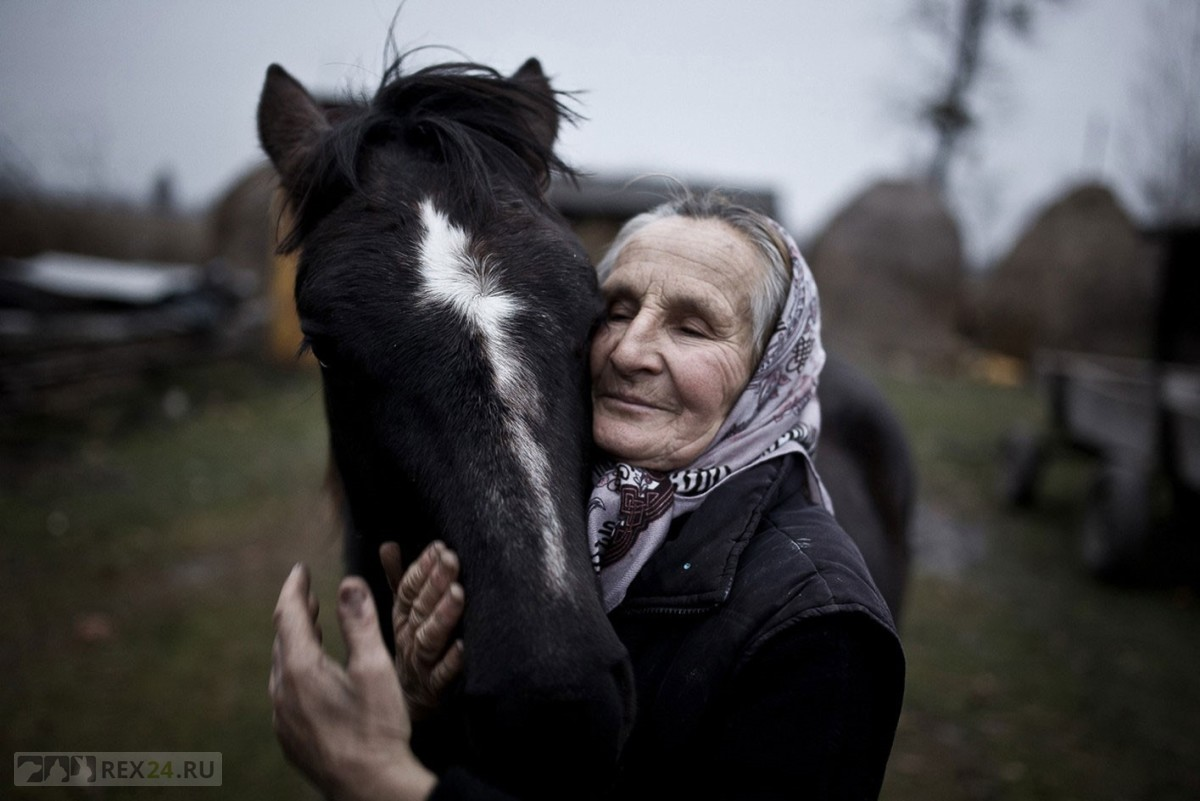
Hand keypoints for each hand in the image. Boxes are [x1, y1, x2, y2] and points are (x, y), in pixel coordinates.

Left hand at [270, 564, 435, 800]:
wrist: (370, 788)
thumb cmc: (377, 727)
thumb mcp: (375, 667)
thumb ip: (360, 622)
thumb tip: (349, 583)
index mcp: (301, 670)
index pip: (289, 616)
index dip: (294, 589)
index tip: (300, 569)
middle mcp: (283, 693)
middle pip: (282, 641)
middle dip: (296, 613)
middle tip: (309, 594)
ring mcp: (283, 719)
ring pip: (282, 668)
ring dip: (296, 643)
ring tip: (313, 628)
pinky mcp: (291, 738)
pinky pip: (286, 693)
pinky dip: (296, 671)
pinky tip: (314, 676)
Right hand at [380, 541, 465, 720]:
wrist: (405, 709)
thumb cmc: (409, 652)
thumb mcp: (402, 616)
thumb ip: (398, 581)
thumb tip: (388, 545)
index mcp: (402, 621)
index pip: (407, 590)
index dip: (422, 569)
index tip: (438, 547)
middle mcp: (408, 640)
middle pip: (420, 609)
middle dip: (435, 583)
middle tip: (451, 559)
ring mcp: (420, 665)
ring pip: (429, 638)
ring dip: (443, 616)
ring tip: (458, 594)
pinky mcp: (434, 691)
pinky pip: (442, 676)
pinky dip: (452, 662)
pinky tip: (464, 647)